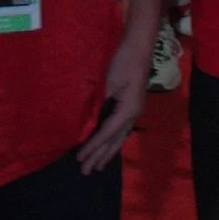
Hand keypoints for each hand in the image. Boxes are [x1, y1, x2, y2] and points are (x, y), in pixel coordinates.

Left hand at [77, 15, 149, 173]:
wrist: (138, 47)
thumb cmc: (123, 62)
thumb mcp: (109, 83)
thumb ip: (100, 103)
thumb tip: (89, 123)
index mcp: (128, 111)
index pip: (106, 134)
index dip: (93, 147)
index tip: (80, 158)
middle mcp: (132, 115)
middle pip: (114, 141)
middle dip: (100, 157)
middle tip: (86, 172)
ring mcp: (133, 111)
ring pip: (119, 137)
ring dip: (107, 152)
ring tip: (98, 166)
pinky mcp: (130, 105)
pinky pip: (119, 129)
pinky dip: (111, 140)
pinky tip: (107, 145)